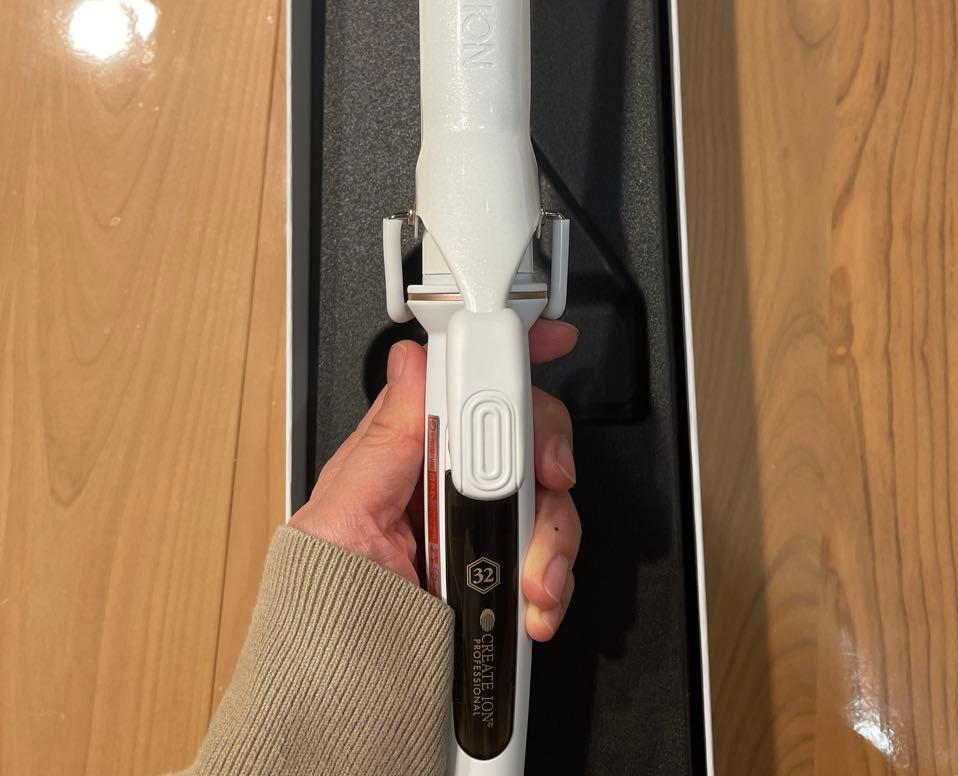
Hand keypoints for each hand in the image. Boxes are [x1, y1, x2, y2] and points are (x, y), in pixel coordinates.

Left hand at [288, 320, 580, 641]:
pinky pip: (554, 557)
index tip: (548, 340)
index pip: (463, 384)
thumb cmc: (324, 607)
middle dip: (543, 454)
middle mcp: (448, 485)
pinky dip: (556, 579)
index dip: (508, 357)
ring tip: (530, 578)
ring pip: (549, 496)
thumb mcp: (341, 513)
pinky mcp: (505, 574)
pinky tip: (533, 605)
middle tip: (543, 477)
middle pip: (522, 434)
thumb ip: (384, 437)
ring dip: (553, 534)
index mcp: (406, 455)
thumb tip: (410, 361)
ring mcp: (481, 528)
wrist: (347, 695)